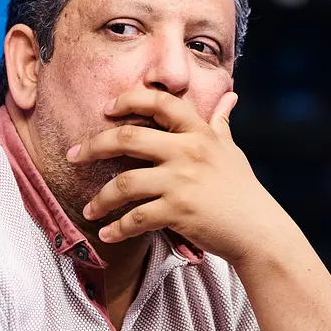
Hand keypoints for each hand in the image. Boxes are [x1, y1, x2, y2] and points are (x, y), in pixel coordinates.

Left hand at [68, 89, 291, 264]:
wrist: (259, 230)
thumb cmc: (243, 190)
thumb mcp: (232, 150)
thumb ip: (221, 123)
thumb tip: (230, 97)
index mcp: (199, 132)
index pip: (159, 103)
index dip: (128, 100)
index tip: (106, 109)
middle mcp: (187, 151)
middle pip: (127, 138)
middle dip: (93, 146)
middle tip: (72, 155)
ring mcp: (182, 181)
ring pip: (124, 183)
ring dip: (100, 199)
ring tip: (89, 209)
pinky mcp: (178, 211)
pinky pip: (136, 218)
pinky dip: (118, 228)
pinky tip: (108, 234)